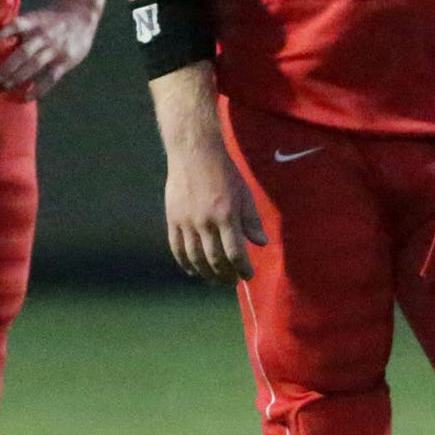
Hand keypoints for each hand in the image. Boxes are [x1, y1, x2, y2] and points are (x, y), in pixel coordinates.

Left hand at [0, 0, 99, 99]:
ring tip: (5, 86)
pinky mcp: (66, 60)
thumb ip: (19, 29)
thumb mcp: (35, 17)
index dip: (2, 33)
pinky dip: (39, 88)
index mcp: (34, 22)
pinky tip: (28, 96)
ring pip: (35, 65)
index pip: (16, 26)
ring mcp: (55, 48)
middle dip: (8, 67)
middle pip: (23, 52)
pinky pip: (51, 77)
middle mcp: (43, 35)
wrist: (81, 15)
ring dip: (19, 77)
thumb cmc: (51, 19)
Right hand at [164, 135, 264, 283]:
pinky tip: (193, 270)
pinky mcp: (173, 219)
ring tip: (215, 279)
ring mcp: (186, 222)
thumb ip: (252, 220)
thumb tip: (261, 243)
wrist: (194, 153)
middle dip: (225, 275)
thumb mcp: (244, 193)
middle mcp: (205, 222)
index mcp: (226, 215)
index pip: (235, 252)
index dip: (242, 268)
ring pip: (195, 257)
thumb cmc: (224, 173)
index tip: (248, 275)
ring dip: (206, 273)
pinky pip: (177, 248)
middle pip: (215, 259)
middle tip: (232, 281)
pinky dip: (185, 262)